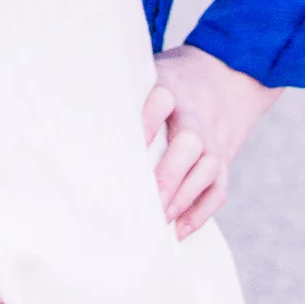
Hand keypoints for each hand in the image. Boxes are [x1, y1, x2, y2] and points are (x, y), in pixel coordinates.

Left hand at [141, 44, 280, 240]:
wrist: (227, 75)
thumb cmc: (172, 83)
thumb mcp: (152, 72)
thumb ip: (126, 94)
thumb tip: (77, 121)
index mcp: (171, 89)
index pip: (161, 101)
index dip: (146, 121)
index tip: (127, 142)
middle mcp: (194, 117)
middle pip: (188, 143)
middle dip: (168, 174)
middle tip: (146, 200)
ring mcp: (212, 140)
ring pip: (207, 169)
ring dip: (183, 196)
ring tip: (160, 220)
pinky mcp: (224, 159)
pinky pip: (219, 189)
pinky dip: (201, 212)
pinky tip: (180, 230)